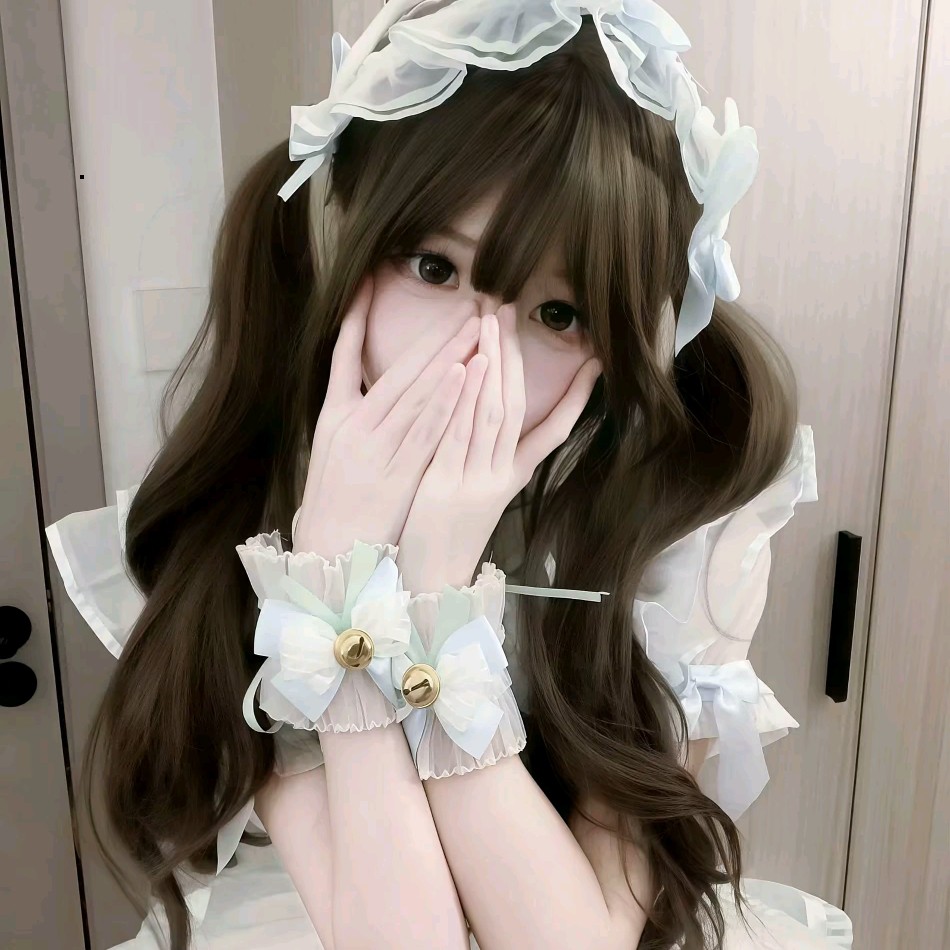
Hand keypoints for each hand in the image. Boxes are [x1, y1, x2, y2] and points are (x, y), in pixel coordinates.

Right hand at [294, 276, 481, 559]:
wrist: (330, 553)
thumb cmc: (333, 502)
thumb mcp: (330, 449)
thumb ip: (349, 411)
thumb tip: (366, 378)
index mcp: (333, 415)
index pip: (342, 354)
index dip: (357, 317)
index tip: (372, 281)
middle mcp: (353, 424)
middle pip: (397, 369)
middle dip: (434, 334)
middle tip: (467, 303)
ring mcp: (375, 447)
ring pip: (414, 392)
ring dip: (447, 356)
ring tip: (474, 325)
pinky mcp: (397, 472)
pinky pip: (424, 430)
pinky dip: (443, 400)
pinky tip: (463, 374)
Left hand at [396, 304, 601, 591]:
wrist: (432, 585)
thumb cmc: (450, 540)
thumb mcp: (480, 500)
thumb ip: (489, 462)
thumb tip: (491, 427)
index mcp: (512, 479)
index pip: (553, 433)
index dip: (577, 399)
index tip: (595, 365)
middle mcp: (500, 476)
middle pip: (516, 408)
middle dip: (514, 357)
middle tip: (509, 312)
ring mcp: (476, 481)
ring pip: (493, 415)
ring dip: (493, 365)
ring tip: (492, 323)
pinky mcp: (447, 486)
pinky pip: (461, 435)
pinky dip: (467, 399)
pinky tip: (468, 366)